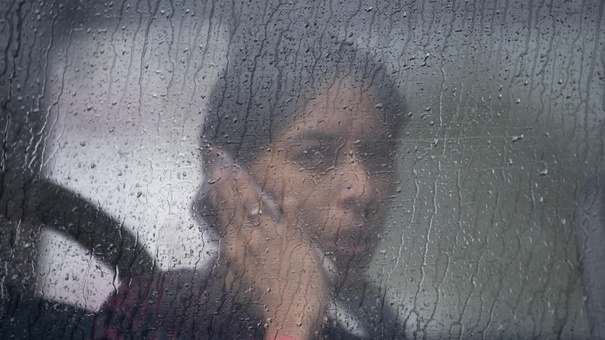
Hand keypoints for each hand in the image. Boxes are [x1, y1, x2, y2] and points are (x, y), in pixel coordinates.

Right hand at [206, 150, 326, 339]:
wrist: (290, 315)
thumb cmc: (267, 305)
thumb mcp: (241, 289)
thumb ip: (233, 272)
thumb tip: (227, 263)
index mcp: (236, 252)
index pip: (225, 217)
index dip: (219, 197)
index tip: (214, 181)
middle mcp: (250, 240)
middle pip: (236, 206)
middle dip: (228, 184)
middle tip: (221, 166)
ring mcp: (272, 236)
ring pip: (256, 204)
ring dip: (247, 185)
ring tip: (239, 170)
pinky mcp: (294, 237)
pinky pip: (290, 210)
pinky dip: (287, 196)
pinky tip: (283, 183)